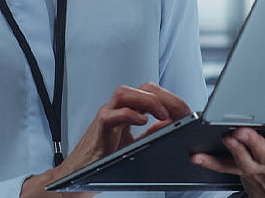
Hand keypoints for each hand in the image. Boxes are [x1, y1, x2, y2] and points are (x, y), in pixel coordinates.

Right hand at [21, 83, 189, 197]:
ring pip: (125, 93)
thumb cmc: (103, 158)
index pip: (150, 92)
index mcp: (126, 110)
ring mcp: (106, 116)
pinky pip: (111, 115)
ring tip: (164, 115)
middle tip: (181, 111)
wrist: (78, 175)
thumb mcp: (134, 144)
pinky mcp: (98, 129)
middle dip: (164, 97)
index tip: (186, 110)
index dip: (170, 98)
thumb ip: (150, 132)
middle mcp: (116, 108)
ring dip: (148, 101)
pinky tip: (142, 121)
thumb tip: (170, 122)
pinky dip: (129, 115)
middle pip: (141, 88)